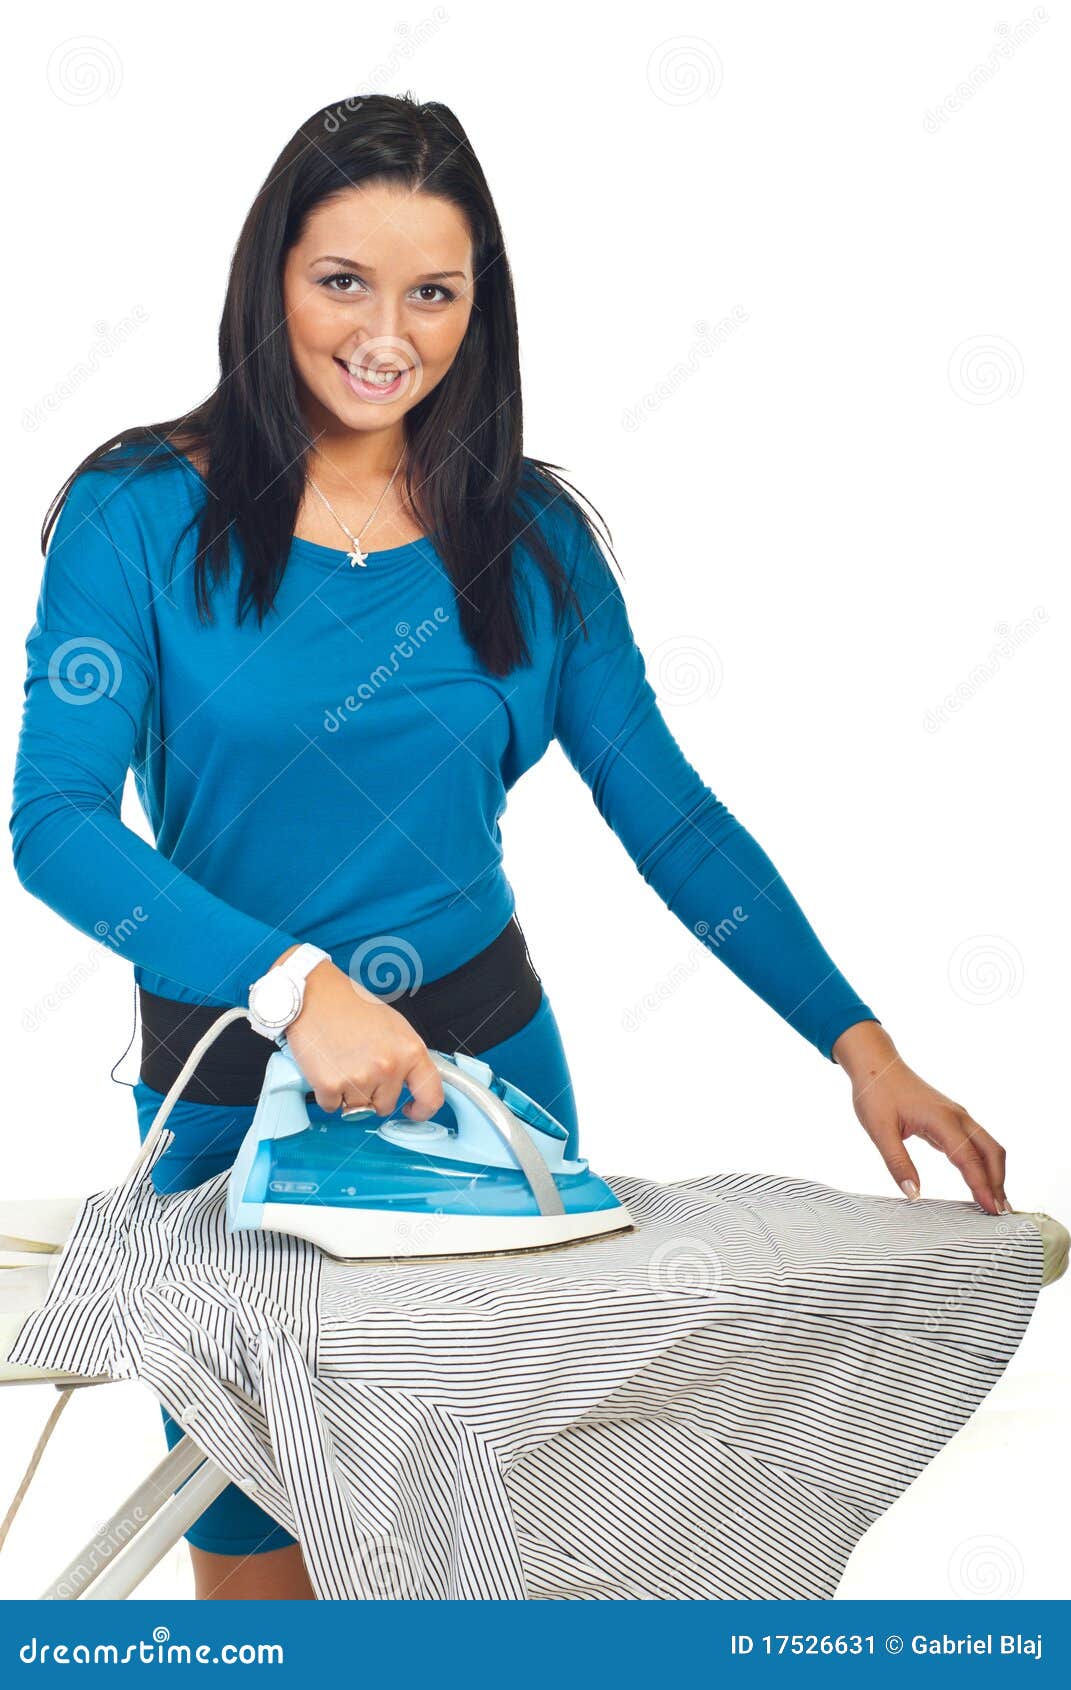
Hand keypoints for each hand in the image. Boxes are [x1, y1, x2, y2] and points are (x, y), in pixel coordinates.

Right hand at [271, 948, 443, 1120]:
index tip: (412, 1110)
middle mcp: (388, 1066)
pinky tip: (327, 1067)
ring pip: (357, 1108)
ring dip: (348, 1092)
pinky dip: (327, 1092)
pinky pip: (332, 1106)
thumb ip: (405, 1056)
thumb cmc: (349, 1004)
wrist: (313, 994)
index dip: (422, 1109)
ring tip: (341, 1061)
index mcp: (410, 1050)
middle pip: (385, 1105)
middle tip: (358, 1065)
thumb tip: (411, 1081)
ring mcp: (360, 1077)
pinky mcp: (331, 1085)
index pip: (430, 1095)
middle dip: (372, 1093)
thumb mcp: (393, 1026)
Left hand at [831, 1021, 1010, 1215]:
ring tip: (995, 1201)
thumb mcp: (879, 1130)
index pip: (969, 1159)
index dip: (982, 1186)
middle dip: (998, 1182)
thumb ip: (897, 1162)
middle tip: (999, 1213)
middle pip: (991, 1152)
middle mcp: (957, 1117)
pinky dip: (982, 1164)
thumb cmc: (876, 1093)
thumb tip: (913, 1193)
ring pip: (987, 1147)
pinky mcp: (951, 1119)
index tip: (991, 1210)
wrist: (876, 1065)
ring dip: (994, 1173)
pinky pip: (975, 1144)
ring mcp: (957, 1116)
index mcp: (942, 1119)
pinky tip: (978, 1180)